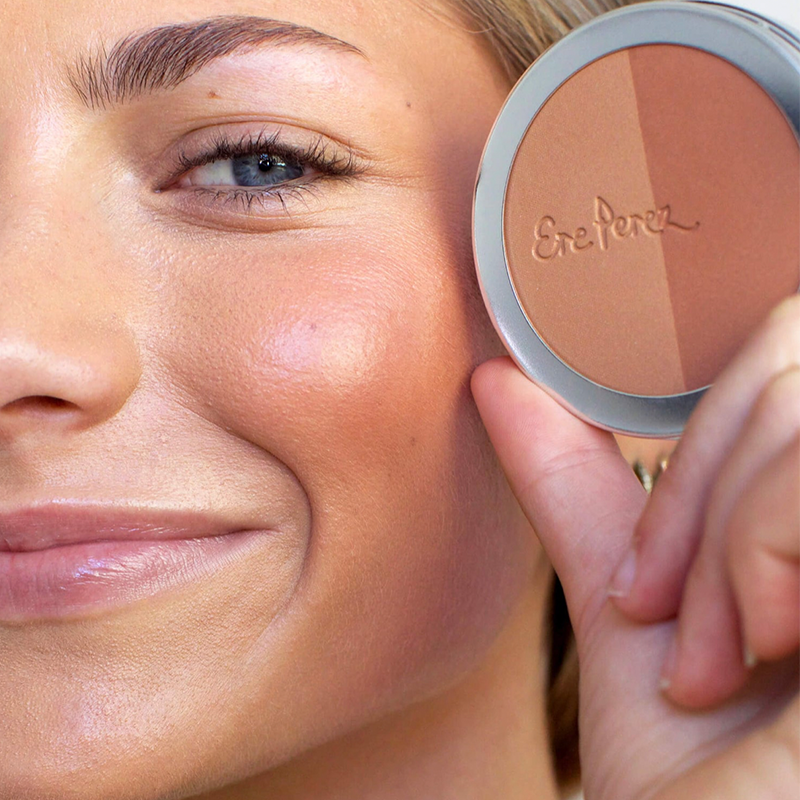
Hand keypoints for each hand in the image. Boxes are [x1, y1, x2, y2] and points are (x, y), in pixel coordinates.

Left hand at [471, 296, 799, 799]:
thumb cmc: (698, 793)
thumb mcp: (633, 621)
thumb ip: (580, 493)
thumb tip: (497, 380)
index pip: (785, 359)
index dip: (700, 450)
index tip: (644, 583)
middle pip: (789, 364)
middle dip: (700, 492)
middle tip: (665, 619)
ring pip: (796, 406)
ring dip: (721, 545)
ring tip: (711, 666)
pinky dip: (753, 552)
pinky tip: (765, 654)